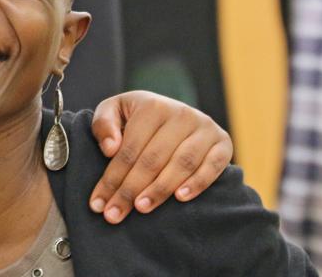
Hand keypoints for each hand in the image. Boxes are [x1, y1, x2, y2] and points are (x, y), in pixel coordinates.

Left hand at [88, 90, 231, 223]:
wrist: (174, 112)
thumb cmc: (137, 117)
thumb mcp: (114, 111)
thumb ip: (104, 125)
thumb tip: (110, 149)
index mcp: (152, 106)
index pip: (129, 149)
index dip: (112, 178)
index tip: (98, 204)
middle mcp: (181, 114)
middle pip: (152, 159)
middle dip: (130, 190)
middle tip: (115, 215)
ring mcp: (205, 128)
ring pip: (181, 164)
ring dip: (160, 189)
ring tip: (142, 208)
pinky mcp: (223, 143)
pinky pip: (213, 166)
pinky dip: (198, 183)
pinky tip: (180, 198)